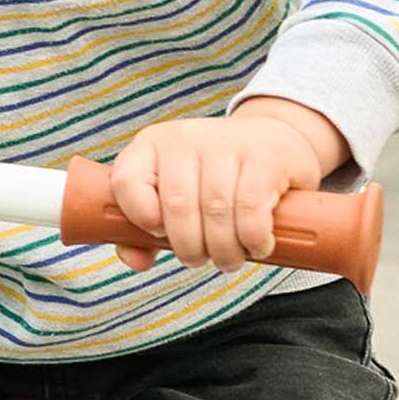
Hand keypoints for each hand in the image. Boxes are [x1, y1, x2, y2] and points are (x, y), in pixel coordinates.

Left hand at [108, 109, 330, 272]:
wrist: (272, 141)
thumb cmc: (213, 179)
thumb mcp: (173, 196)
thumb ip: (143, 232)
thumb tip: (136, 262)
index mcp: (152, 144)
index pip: (126, 181)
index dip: (140, 218)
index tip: (160, 233)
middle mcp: (185, 137)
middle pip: (177, 206)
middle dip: (190, 249)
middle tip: (204, 258)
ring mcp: (226, 142)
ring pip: (216, 211)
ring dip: (224, 251)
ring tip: (230, 257)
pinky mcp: (264, 154)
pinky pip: (251, 208)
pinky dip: (253, 239)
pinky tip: (256, 244)